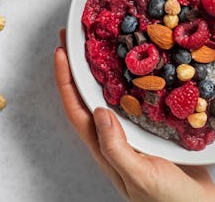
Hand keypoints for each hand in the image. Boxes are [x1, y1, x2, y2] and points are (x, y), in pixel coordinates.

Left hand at [54, 29, 214, 201]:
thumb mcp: (139, 177)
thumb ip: (117, 149)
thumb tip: (99, 111)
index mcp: (105, 147)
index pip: (76, 109)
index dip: (65, 80)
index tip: (60, 52)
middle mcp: (115, 135)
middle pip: (89, 95)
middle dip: (78, 66)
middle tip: (74, 37)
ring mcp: (134, 130)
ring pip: (112, 93)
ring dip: (103, 68)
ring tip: (102, 43)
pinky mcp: (154, 126)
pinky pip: (137, 96)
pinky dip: (133, 77)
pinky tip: (140, 64)